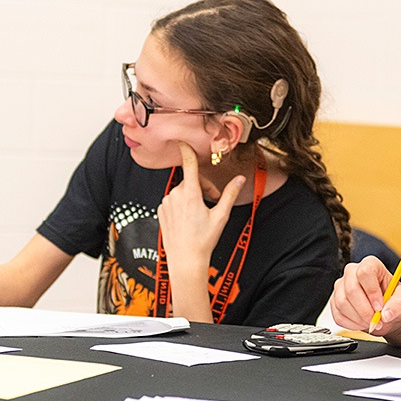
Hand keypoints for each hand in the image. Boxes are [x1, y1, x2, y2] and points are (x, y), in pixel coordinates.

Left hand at [157, 142, 245, 294]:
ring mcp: (166, 203)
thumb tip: (240, 179)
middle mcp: (176, 195)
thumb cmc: (203, 240)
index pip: (189, 165)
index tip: (183, 140)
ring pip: (182, 191)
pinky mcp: (161, 211)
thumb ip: (229, 194)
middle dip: (203, 187)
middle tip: (214, 201)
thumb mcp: (221, 216)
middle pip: (191, 181)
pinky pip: (173, 200)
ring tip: (201, 212)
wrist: (185, 260)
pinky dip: (182, 204)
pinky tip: (189, 218)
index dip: (187, 150)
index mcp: (191, 194)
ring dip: (192, 196)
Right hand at [330, 255, 400, 334]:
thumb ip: (398, 305)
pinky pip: (338, 315)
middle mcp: (352, 273)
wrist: (386, 313)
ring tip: (372, 322)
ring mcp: (341, 287)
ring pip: (342, 303)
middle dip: (365, 310)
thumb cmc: (395, 300)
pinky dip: (352, 324)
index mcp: (371, 265)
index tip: (379, 307)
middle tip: (377, 320)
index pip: (365, 272)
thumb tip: (386, 314)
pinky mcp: (334, 302)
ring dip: (359, 319)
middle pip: (351, 289)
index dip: (371, 291)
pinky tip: (362, 323)